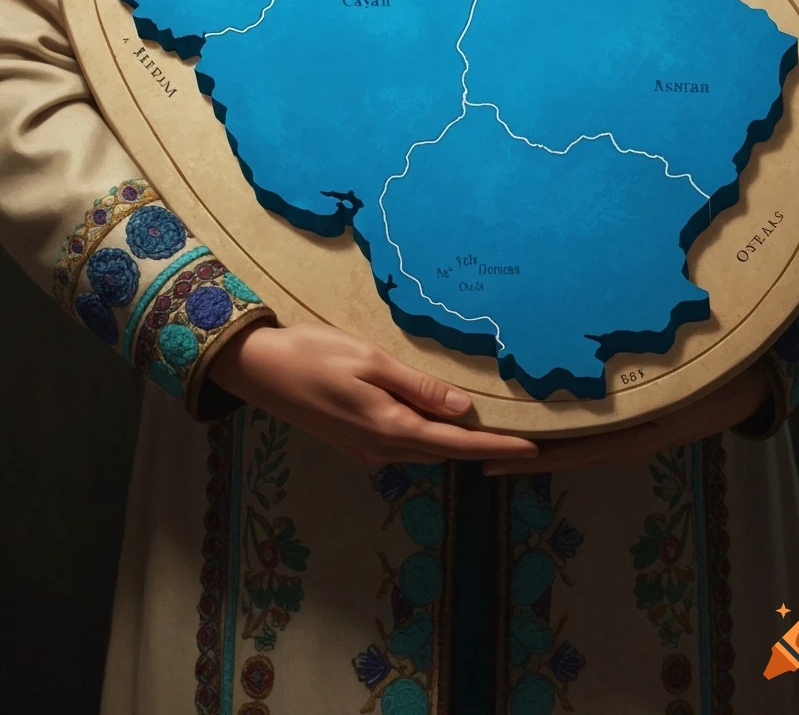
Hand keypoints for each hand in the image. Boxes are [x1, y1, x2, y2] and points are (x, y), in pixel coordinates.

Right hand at [209, 319, 538, 468]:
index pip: (456, 444)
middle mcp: (381, 448)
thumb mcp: (371, 362)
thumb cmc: (314, 355)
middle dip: (484, 447)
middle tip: (525, 437)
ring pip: (424, 447)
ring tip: (494, 427)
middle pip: (444, 451)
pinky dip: (431, 433)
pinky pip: (405, 441)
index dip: (496, 446)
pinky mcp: (355, 440)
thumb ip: (418, 388)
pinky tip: (442, 418)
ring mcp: (366, 448)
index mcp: (390, 429)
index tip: (533, 448)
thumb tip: (463, 409)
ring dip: (457, 441)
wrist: (258, 369)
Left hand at [482, 363, 772, 475]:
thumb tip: (585, 407)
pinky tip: (539, 415)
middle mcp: (620, 439)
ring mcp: (624, 433)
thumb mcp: (675, 397)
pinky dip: (561, 426)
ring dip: (536, 438)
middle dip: (521, 450)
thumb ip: (636, 403)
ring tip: (496, 431)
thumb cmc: (710, 388)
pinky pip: (588, 429)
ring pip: (570, 440)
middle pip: (561, 450)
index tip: (489, 457)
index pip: (565, 453)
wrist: (745, 384)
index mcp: (626, 438)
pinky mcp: (629, 423)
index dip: (527, 456)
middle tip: (476, 447)